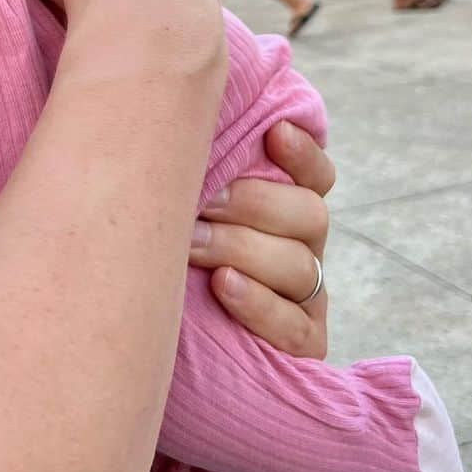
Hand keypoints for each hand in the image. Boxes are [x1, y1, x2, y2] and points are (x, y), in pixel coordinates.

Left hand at [189, 122, 332, 358]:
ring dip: (241, 249)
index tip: (274, 133)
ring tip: (192, 245)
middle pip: (309, 214)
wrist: (156, 337)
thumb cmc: (167, 258)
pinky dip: (257, 302)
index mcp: (287, 209)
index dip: (303, 153)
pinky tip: (222, 285)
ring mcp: (308, 298)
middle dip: (254, 203)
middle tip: (205, 201)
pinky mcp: (304, 344)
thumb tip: (182, 127)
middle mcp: (304, 248)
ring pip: (299, 266)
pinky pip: (293, 324)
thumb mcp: (188, 212)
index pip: (315, 174)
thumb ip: (202, 175)